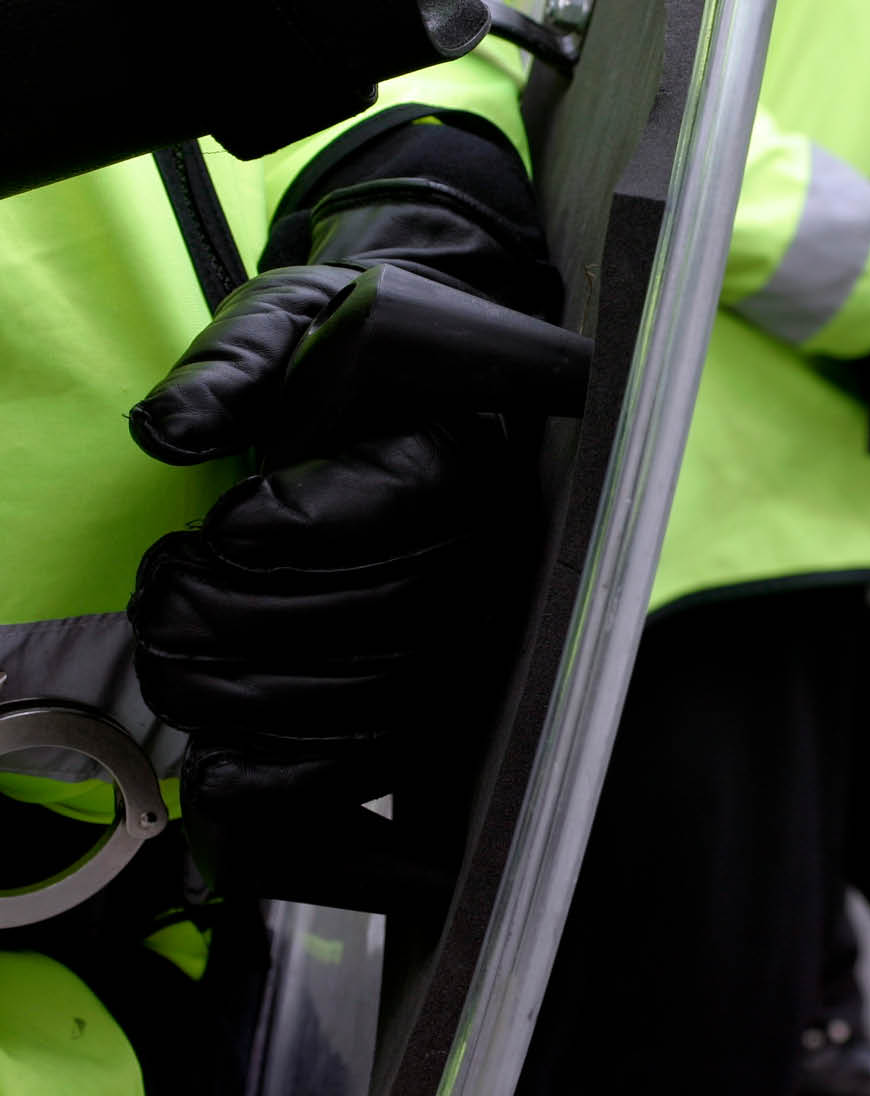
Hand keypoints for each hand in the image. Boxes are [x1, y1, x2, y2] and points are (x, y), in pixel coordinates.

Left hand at [127, 119, 560, 835]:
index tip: (221, 525)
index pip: (401, 498)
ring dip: (252, 689)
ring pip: (373, 685)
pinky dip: (296, 774)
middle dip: (247, 613)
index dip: (302, 524)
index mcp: (461, 445)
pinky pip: (379, 749)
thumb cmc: (349, 354)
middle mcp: (484, 540)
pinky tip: (220, 768)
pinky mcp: (433, 684)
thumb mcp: (295, 320)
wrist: (408, 392)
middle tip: (161, 593)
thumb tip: (171, 430)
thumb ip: (237, 362)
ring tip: (167, 657)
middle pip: (380, 603)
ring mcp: (464, 622)